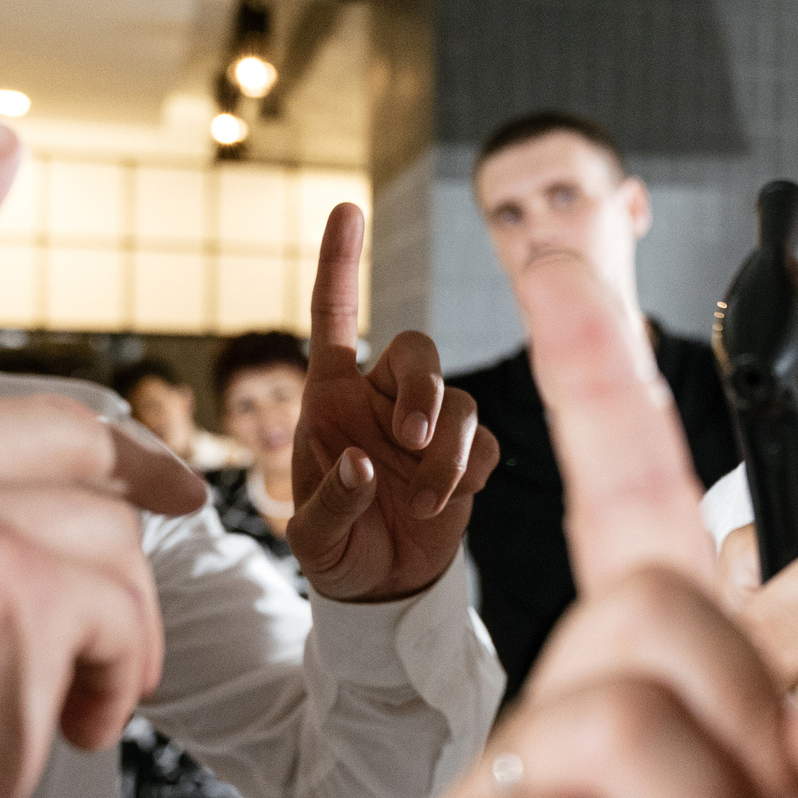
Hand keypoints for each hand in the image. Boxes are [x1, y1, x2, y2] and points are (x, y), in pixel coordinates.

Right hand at [0, 124, 189, 797]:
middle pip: (56, 430)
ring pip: (105, 522)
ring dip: (119, 623)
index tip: (5, 146)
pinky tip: (67, 726)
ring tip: (65, 701)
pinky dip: (126, 672)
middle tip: (175, 534)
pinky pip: (131, 597)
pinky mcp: (3, 582)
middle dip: (129, 495)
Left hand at [289, 203, 498, 600]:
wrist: (382, 587)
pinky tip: (443, 504)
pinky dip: (468, 473)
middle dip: (423, 389)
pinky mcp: (468, 457)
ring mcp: (429, 426)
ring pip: (460, 403)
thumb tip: (362, 463)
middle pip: (418, 350)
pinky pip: (485, 444)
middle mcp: (382, 399)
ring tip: (421, 501)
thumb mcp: (312, 540)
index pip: (335, 315)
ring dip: (446, 451)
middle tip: (412, 439)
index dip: (339, 263)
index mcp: (330, 397)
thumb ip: (328, 504)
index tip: (345, 209)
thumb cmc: (336, 550)